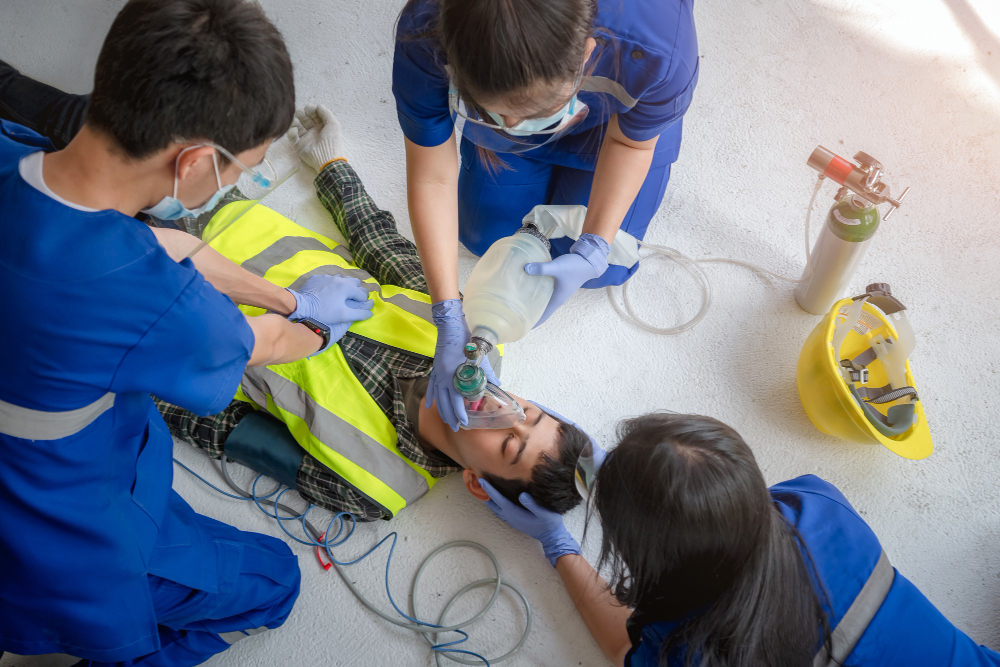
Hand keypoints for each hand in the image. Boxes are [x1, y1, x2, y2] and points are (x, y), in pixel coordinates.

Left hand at [287, 275, 373, 351]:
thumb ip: (359, 313)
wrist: (302, 306)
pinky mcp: (317, 278)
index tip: (360, 306)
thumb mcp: (344, 315)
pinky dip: (331, 285)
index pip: (362, 293)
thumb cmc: (325, 312)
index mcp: (348, 287)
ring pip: (341, 278)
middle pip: (354, 281)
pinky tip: (327, 292)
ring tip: (341, 294)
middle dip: (356, 290)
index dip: (363, 301)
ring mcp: (327, 276)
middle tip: (352, 299)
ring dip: (344, 285)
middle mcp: (339, 279)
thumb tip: (370, 312)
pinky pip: (328, 279)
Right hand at [288, 104, 344, 171]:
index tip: (308, 108)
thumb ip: (326, 113)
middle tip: (301, 112)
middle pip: (305, 119)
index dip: (311, 110)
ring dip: (295, 121)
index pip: (314, 115)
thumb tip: (318, 105)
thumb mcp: (333, 124)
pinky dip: (292, 131)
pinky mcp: (299, 146)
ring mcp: (306, 139)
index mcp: (322, 127)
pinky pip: (292, 137)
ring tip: (296, 120)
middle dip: (302, 114)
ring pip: (297, 126)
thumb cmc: (331, 140)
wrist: (327, 159)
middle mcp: (314, 132)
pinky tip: (295, 129)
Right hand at [425, 300, 500, 430]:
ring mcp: (437, 374)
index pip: (456, 400)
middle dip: (451, 416)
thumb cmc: (465, 340)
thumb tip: (497, 384)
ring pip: (437, 397)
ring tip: (447, 421)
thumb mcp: (478, 357)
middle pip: (445, 402)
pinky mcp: (435, 369)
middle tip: (456, 428)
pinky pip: (431, 387)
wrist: (450, 325)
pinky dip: (430, 397)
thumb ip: (486, 372)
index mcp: (453, 375)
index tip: (464, 423)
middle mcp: (443, 377)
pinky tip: (429, 406)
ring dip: (442, 410)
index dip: (460, 413)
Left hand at [480, 479, 579, 566]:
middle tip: (478, 480)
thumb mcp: (543, 512)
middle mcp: (510, 516)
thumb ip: (532, 504)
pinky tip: (495, 498)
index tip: (481, 480)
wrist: (551, 536)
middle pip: (493, 504)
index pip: (498, 499)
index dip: (489, 490)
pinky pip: (500, 510)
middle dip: (485, 493)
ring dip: (488, 498)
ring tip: (483, 488)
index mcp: (515, 513)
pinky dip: (494, 503)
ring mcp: (511, 519)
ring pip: (495, 508)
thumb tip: (522, 495)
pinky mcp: (514, 520)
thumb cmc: (549, 522)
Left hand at [524, 233, 609, 326]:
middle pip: (541, 309)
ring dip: (533, 301)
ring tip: (518, 300)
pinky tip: (528, 285)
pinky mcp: (558, 283)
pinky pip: (545, 291)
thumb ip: (542, 268)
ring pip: (543, 300)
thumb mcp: (558, 267)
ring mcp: (558, 291)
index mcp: (557, 299)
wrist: (589, 260)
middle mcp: (557, 298)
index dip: (533, 322)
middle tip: (514, 313)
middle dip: (530, 312)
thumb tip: (525, 268)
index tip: (521, 326)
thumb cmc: (575, 267)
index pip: (543, 315)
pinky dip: (537, 291)